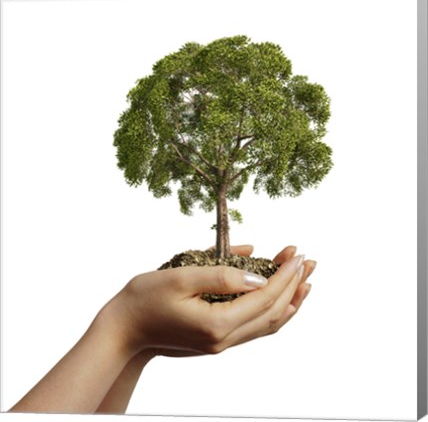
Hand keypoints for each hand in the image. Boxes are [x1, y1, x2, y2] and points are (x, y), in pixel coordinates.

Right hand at [106, 245, 315, 357]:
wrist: (124, 330)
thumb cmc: (145, 298)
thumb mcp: (180, 277)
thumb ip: (221, 275)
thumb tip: (257, 276)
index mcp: (216, 323)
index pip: (264, 298)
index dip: (284, 276)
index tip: (298, 255)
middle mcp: (224, 339)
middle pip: (273, 313)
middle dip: (294, 285)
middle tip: (310, 262)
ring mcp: (221, 344)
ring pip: (268, 325)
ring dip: (289, 301)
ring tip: (306, 282)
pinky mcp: (216, 341)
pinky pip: (255, 329)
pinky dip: (274, 314)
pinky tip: (281, 302)